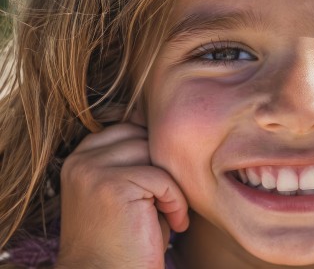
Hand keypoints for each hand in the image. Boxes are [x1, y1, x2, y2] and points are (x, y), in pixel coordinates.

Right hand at [56, 123, 188, 268]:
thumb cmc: (126, 240)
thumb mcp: (128, 191)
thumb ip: (139, 160)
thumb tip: (167, 129)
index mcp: (80, 158)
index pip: (129, 129)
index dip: (154, 153)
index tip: (164, 184)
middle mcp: (80, 160)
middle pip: (142, 138)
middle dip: (164, 167)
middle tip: (172, 200)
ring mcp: (92, 171)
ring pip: (153, 154)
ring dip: (172, 184)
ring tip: (172, 213)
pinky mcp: (112, 186)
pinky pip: (162, 178)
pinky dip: (177, 202)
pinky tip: (176, 225)